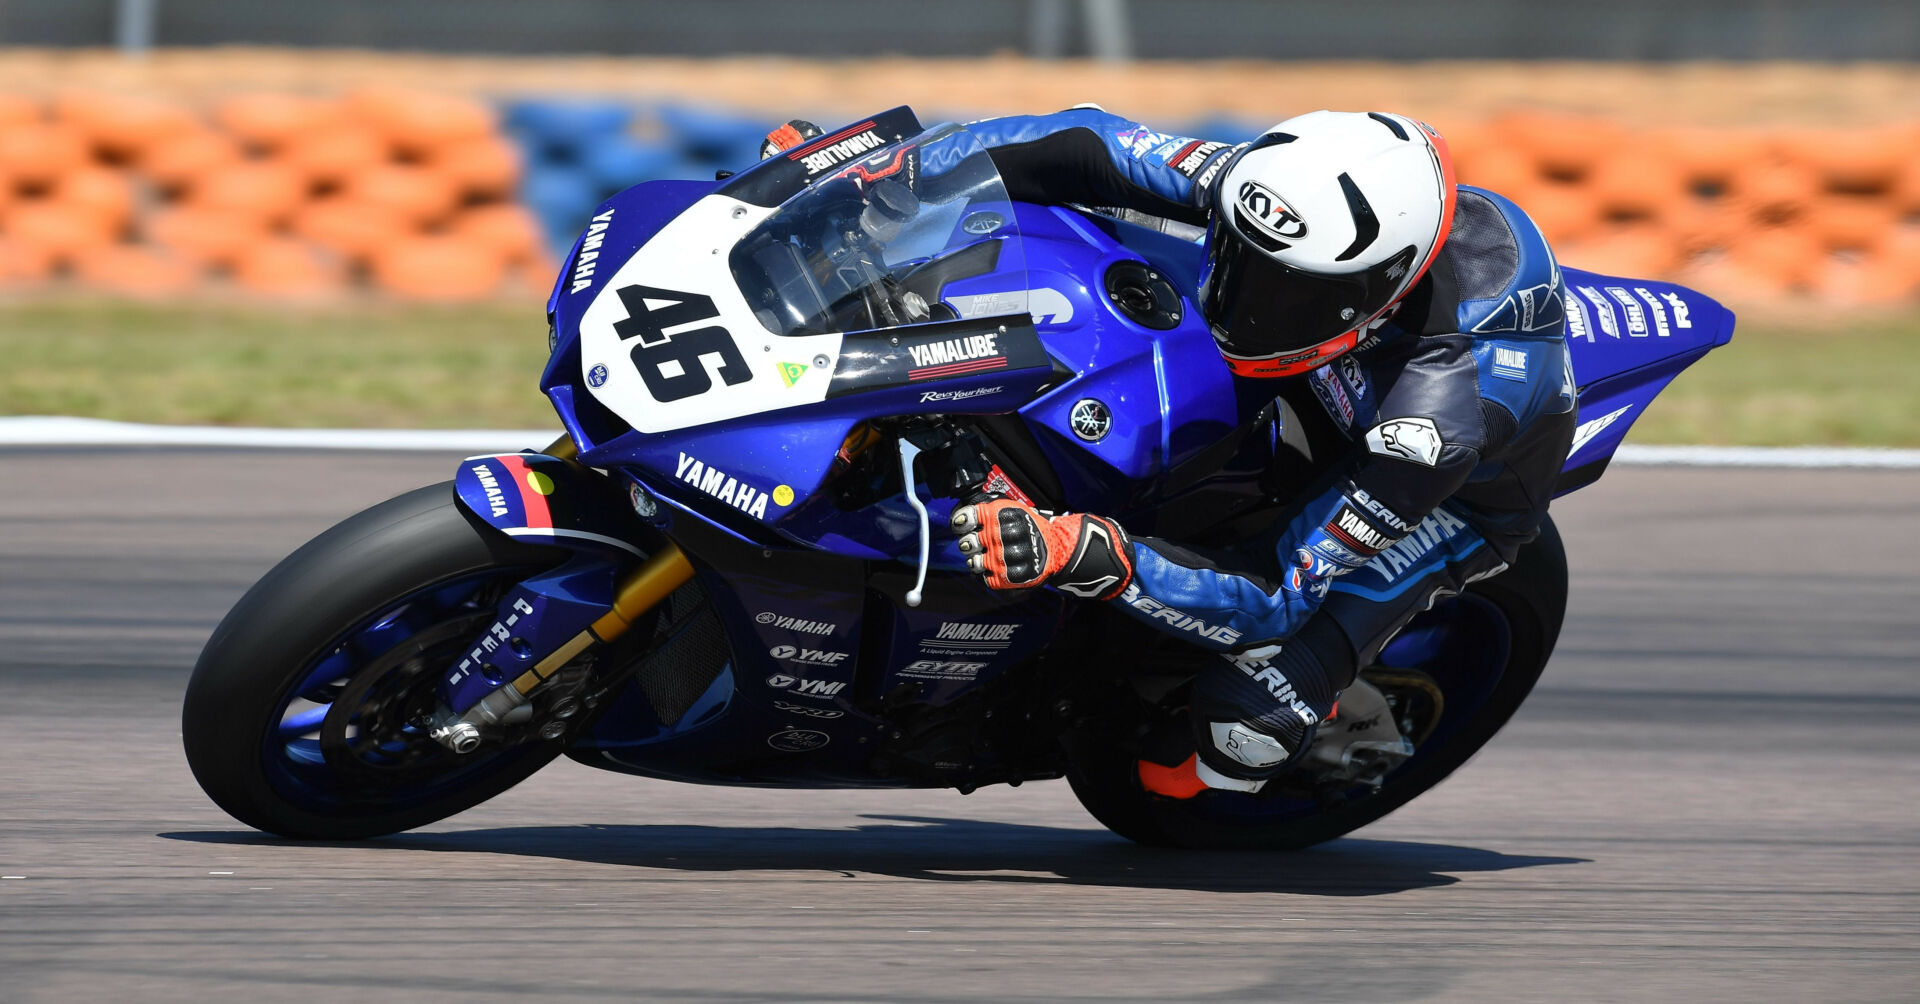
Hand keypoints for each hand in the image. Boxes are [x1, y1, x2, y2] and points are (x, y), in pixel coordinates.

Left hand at [951, 498, 1133, 599]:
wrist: (1059, 549)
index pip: (968, 517)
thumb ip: (991, 508)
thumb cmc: (1033, 527)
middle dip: (968, 542)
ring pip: (973, 562)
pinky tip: (995, 568)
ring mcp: (1002, 558)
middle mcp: (1000, 536)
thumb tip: (965, 507)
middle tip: (975, 542)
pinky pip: (985, 578)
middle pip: (967, 541)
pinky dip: (987, 574)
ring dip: (976, 560)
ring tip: (986, 556)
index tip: (961, 524)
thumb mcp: (1015, 508)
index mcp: (1002, 515)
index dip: (961, 521)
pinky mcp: (1006, 577)